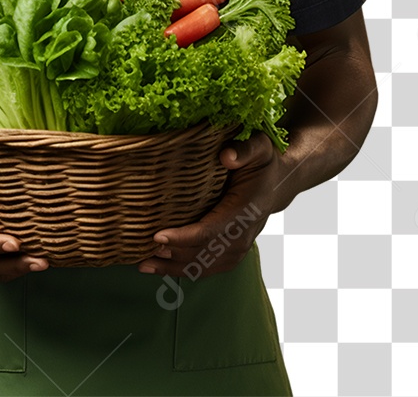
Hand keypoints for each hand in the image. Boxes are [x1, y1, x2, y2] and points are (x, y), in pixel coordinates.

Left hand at [136, 132, 294, 278]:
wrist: (276, 183)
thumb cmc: (262, 163)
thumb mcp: (259, 147)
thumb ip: (245, 149)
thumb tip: (226, 156)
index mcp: (245, 211)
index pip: (211, 231)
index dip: (183, 237)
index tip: (157, 236)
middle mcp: (242, 236)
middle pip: (202, 254)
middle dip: (172, 255)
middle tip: (141, 251)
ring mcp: (238, 248)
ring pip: (203, 266)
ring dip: (173, 268)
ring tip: (143, 264)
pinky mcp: (231, 254)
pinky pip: (206, 268)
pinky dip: (183, 271)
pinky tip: (160, 267)